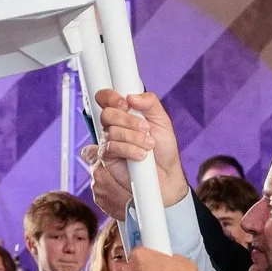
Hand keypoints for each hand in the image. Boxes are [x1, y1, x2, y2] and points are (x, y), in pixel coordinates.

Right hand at [86, 89, 185, 223]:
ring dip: (135, 137)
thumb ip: (150, 103)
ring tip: (149, 145)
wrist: (166, 174)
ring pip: (112, 131)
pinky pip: (112, 147)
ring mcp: (108, 141)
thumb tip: (132, 96)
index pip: (105, 97)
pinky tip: (141, 156)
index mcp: (123, 112)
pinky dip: (130, 150)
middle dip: (128, 120)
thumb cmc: (163, 147)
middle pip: (107, 113)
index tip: (125, 103)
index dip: (110, 96)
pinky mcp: (107, 157)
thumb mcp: (162, 120)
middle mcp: (112, 125)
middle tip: (146, 128)